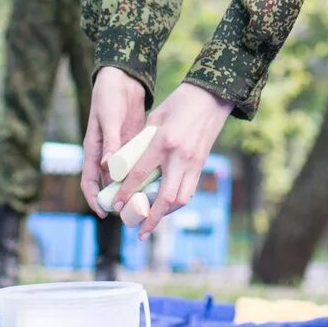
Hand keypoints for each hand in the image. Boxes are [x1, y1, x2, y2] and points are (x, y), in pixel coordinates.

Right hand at [82, 66, 149, 218]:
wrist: (121, 79)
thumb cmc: (109, 97)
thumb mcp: (109, 119)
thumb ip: (110, 142)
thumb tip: (107, 167)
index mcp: (93, 149)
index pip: (89, 181)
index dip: (94, 199)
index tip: (104, 213)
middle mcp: (105, 154)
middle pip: (108, 184)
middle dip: (117, 200)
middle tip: (130, 213)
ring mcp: (119, 150)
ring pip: (123, 177)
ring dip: (131, 189)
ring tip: (145, 203)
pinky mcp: (132, 144)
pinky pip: (136, 165)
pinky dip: (143, 174)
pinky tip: (155, 183)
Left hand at [109, 81, 233, 239]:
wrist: (210, 97)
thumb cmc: (178, 103)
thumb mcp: (155, 119)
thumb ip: (142, 141)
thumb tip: (127, 163)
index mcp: (163, 142)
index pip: (141, 174)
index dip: (127, 193)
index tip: (116, 205)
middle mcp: (179, 156)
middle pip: (165, 197)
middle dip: (151, 217)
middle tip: (138, 230)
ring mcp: (193, 162)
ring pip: (181, 198)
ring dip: (166, 214)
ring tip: (152, 222)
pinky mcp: (202, 164)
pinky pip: (189, 190)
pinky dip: (177, 202)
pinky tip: (167, 206)